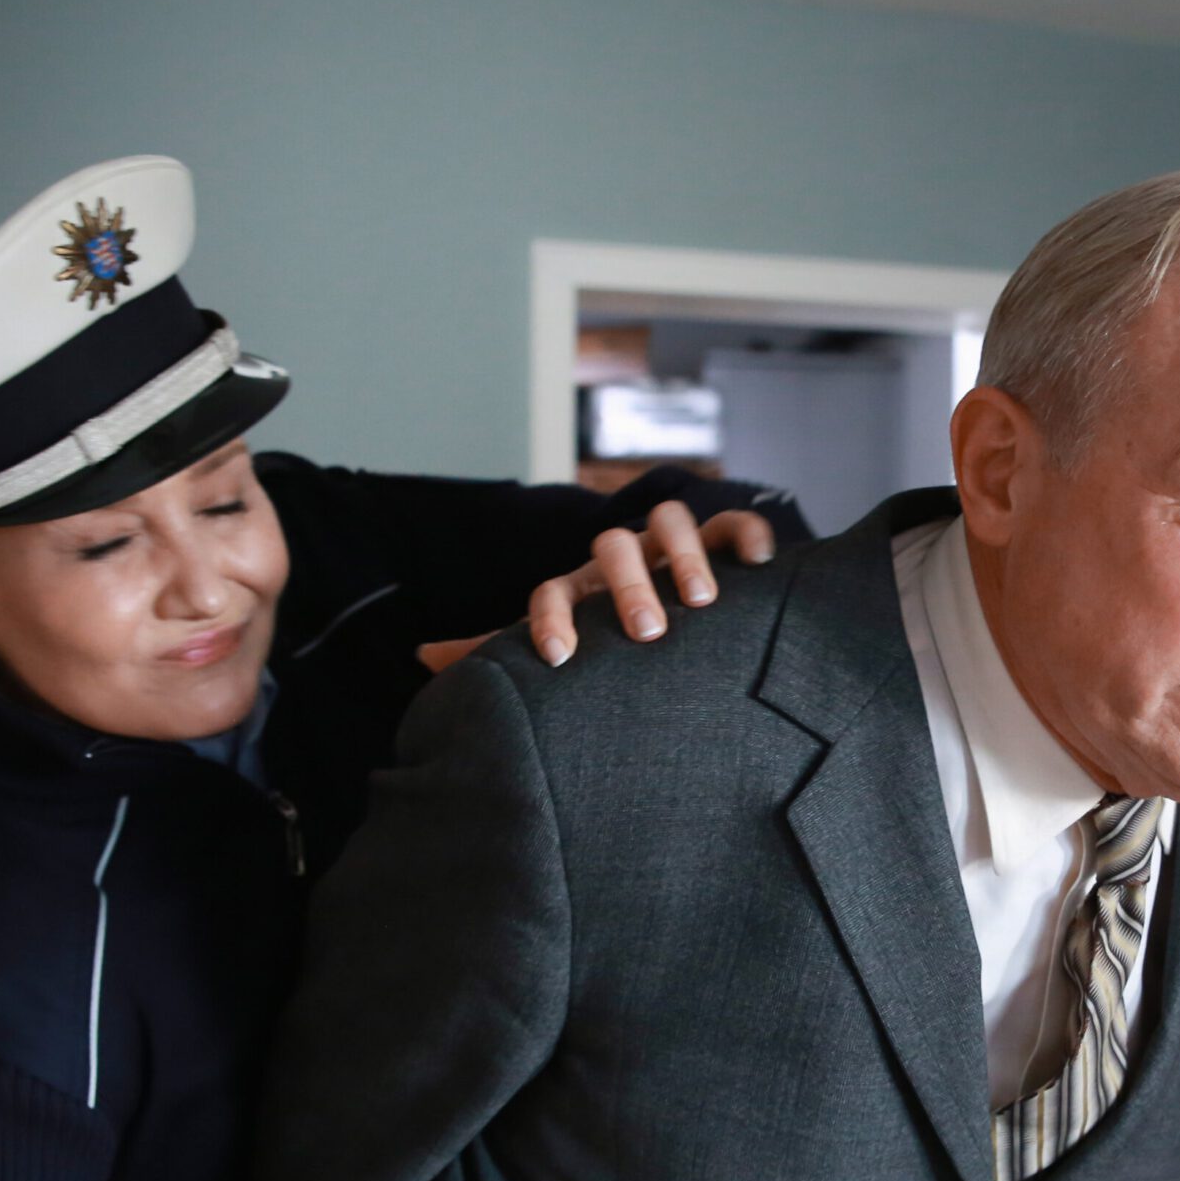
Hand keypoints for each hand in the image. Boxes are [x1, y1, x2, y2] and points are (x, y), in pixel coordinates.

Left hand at [414, 501, 779, 673]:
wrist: (676, 623)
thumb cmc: (611, 650)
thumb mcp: (558, 651)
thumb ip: (494, 655)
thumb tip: (422, 657)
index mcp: (580, 589)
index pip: (553, 592)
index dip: (550, 619)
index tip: (557, 658)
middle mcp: (624, 560)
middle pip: (612, 548)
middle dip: (629, 586)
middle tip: (648, 631)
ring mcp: (672, 549)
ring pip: (671, 522)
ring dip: (685, 556)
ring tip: (703, 602)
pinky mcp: (722, 544)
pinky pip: (733, 524)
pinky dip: (745, 536)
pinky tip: (756, 565)